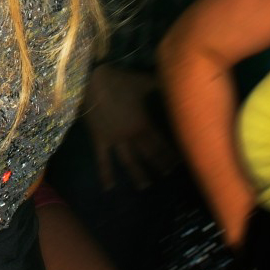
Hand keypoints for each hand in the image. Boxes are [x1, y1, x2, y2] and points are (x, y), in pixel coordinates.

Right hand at [83, 65, 176, 190]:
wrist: (91, 80)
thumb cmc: (118, 80)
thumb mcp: (142, 81)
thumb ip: (158, 84)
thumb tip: (174, 81)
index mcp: (144, 123)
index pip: (160, 143)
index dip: (169, 153)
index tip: (178, 163)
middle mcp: (131, 135)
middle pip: (148, 154)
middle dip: (158, 164)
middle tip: (167, 175)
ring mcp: (115, 139)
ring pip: (129, 161)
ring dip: (137, 174)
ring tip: (145, 186)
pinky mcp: (100, 139)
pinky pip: (103, 159)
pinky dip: (105, 174)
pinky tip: (109, 188)